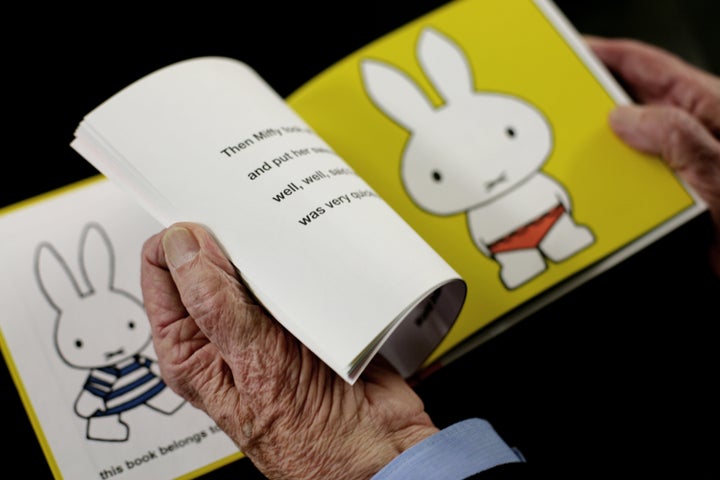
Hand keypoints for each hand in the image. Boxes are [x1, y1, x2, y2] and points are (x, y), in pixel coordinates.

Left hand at [140, 223, 437, 479]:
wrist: (375, 447)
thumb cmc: (309, 435)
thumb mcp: (252, 365)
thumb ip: (214, 303)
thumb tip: (182, 247)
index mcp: (190, 345)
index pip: (162, 269)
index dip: (179, 239)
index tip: (207, 222)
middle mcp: (223, 330)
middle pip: (208, 257)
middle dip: (226, 237)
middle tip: (248, 229)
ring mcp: (266, 319)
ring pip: (254, 259)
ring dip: (267, 248)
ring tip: (279, 245)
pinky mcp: (304, 310)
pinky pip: (294, 268)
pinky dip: (300, 257)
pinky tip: (307, 259)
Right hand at [586, 36, 719, 275]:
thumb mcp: (715, 165)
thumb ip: (674, 135)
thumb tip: (621, 118)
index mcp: (704, 105)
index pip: (645, 65)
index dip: (604, 54)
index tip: (569, 53)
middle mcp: (687, 130)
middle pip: (626, 103)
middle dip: (590, 103)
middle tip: (556, 106)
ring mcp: (674, 162)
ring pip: (621, 146)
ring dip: (596, 151)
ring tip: (566, 151)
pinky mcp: (666, 195)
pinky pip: (624, 182)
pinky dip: (604, 185)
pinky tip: (588, 189)